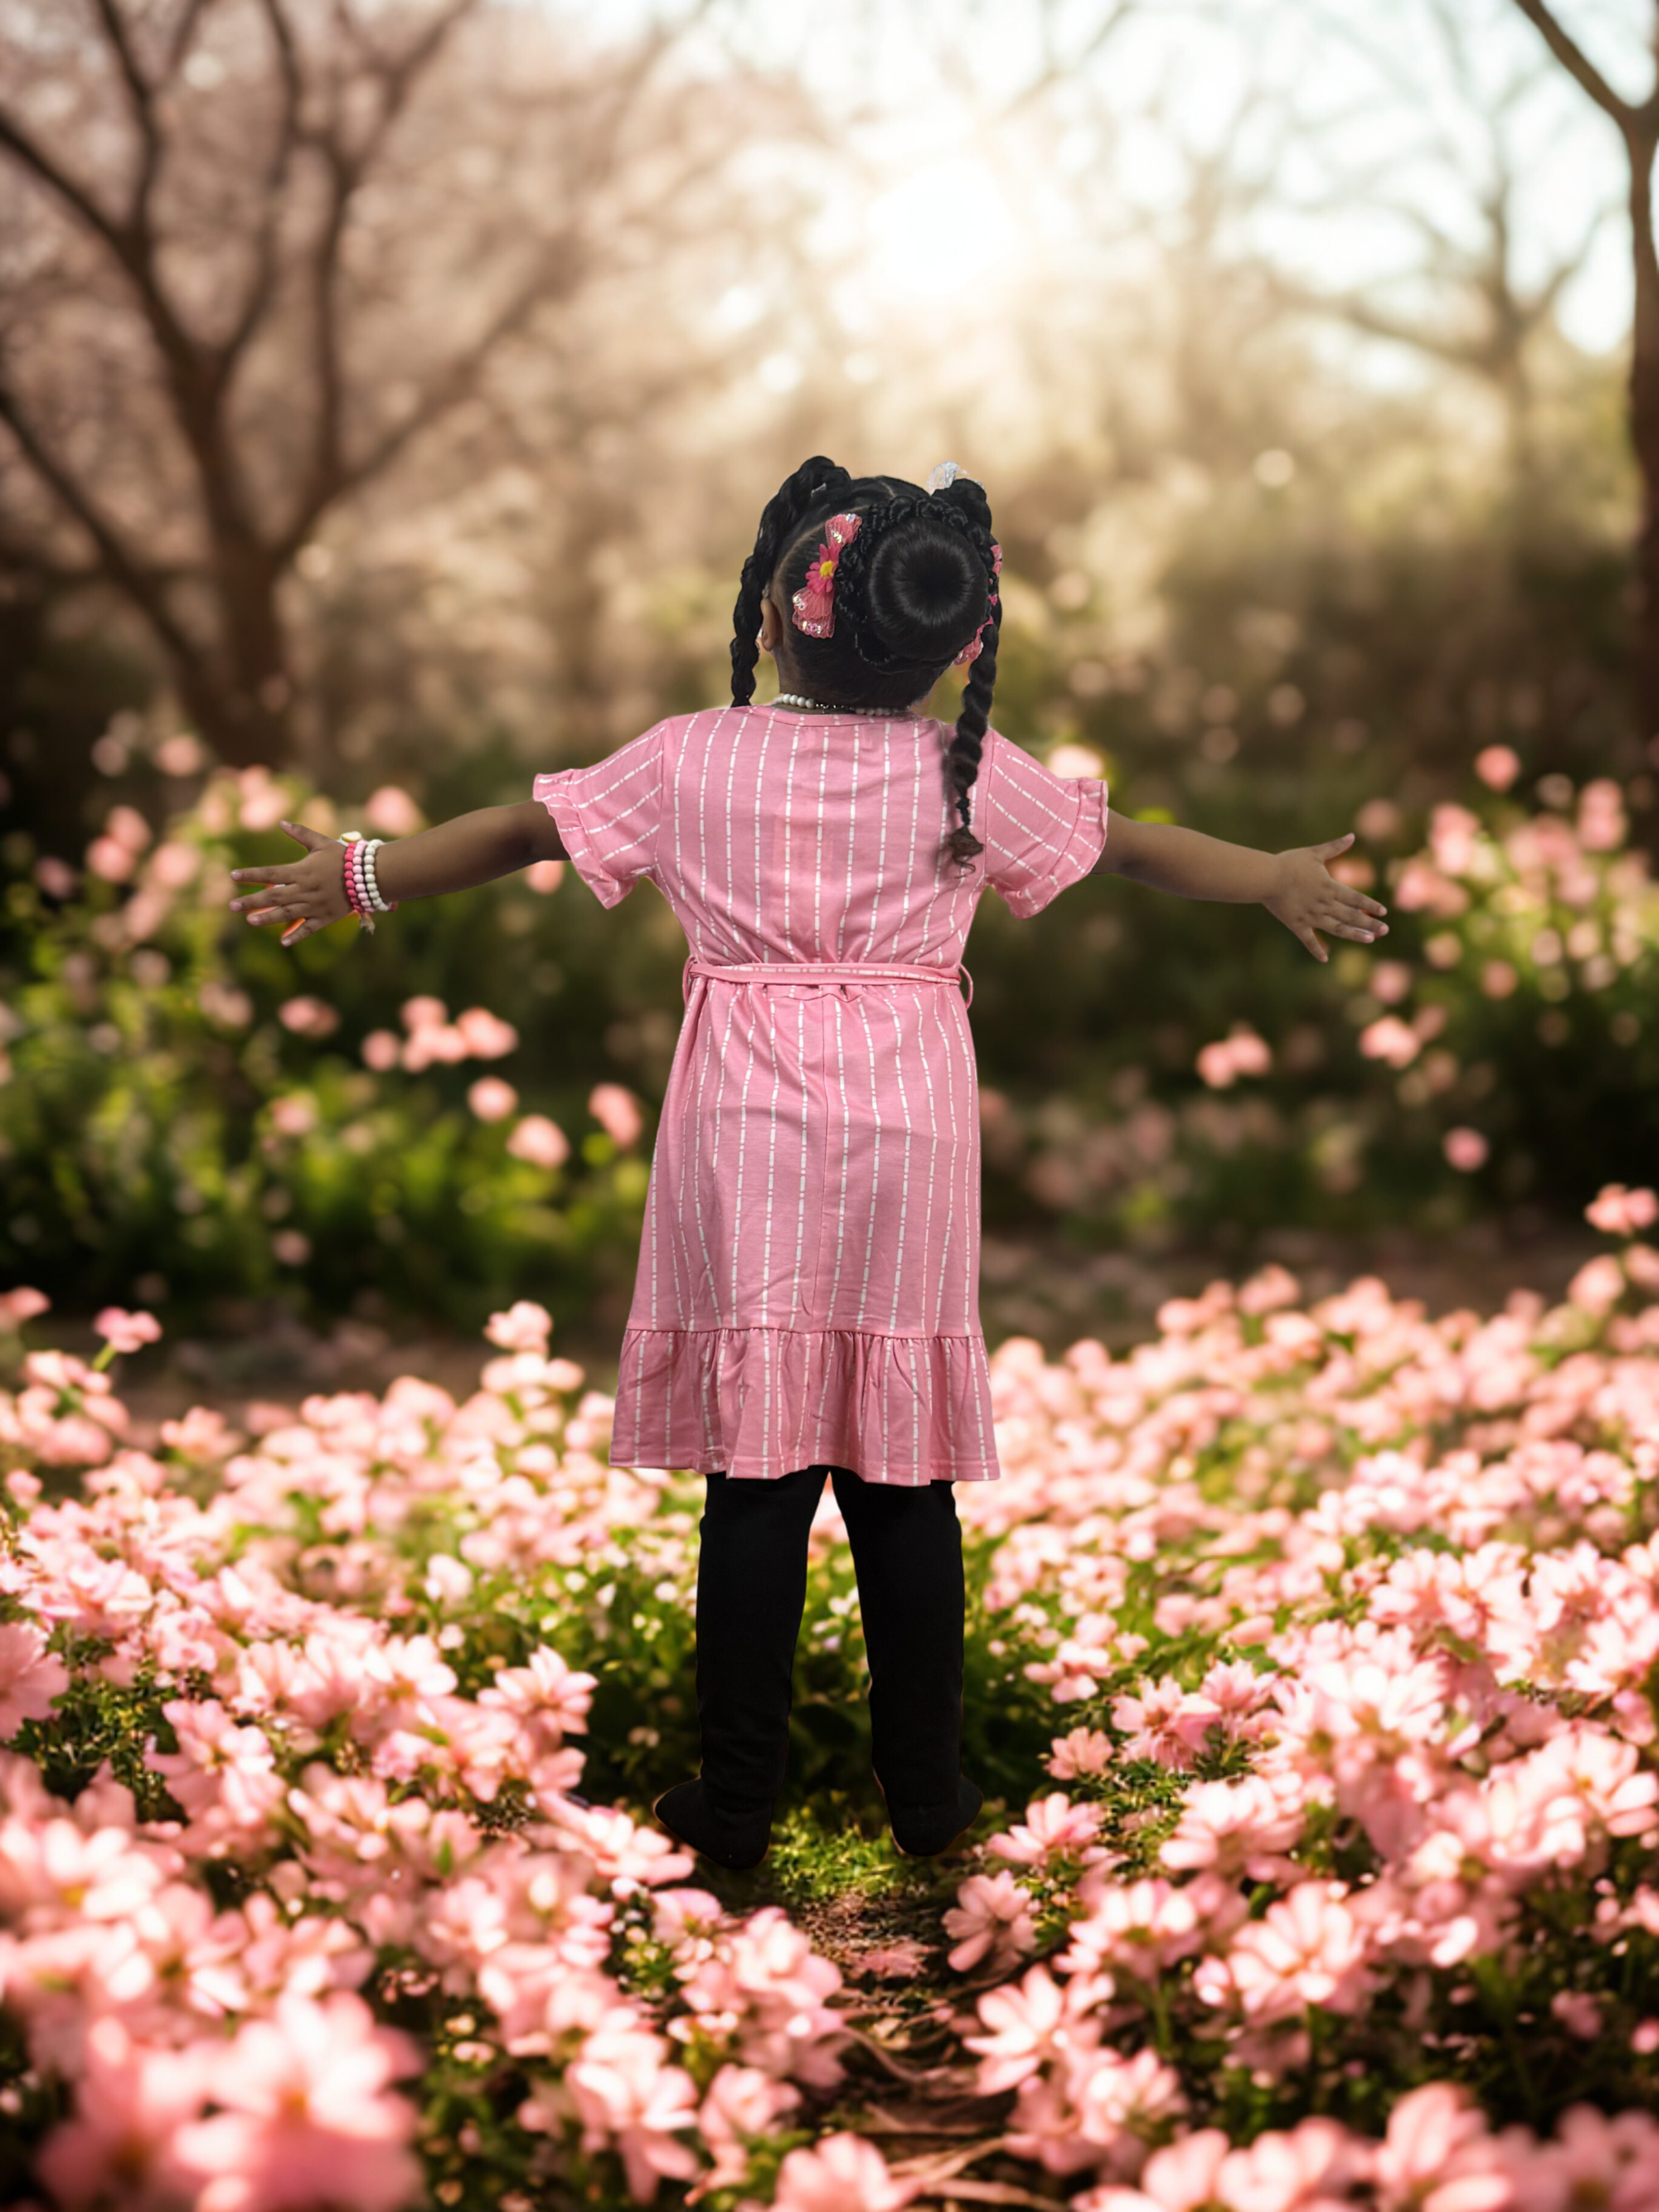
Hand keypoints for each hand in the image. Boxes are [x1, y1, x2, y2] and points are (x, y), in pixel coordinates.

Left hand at [227, 821, 350, 945]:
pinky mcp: (326, 917)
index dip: (251, 875)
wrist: (370, 875)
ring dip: (267, 918)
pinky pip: (309, 928)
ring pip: (286, 914)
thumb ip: (300, 833)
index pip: (270, 874)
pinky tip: (283, 942)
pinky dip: (296, 936)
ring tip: (250, 921)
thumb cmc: (344, 856)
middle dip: (251, 901)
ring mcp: (314, 906)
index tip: (233, 876)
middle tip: (232, 906)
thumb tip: (280, 821)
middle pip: (272, 897)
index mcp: (301, 871)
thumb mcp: (321, 842)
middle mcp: (305, 890)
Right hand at [1263, 834, 1387, 962]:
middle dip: (1370, 923)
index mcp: (1330, 888)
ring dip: (1354, 935)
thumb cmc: (1289, 863)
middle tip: (1385, 930)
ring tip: (1370, 940)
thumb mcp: (1313, 853)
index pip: (1356, 898)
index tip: (1383, 912)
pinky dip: (1317, 950)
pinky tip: (1325, 959)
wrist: (1266, 878)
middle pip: (1352, 916)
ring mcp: (1311, 917)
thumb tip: (1352, 835)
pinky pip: (1309, 941)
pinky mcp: (1297, 925)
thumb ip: (1334, 847)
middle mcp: (1324, 904)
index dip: (1370, 905)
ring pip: (1337, 929)